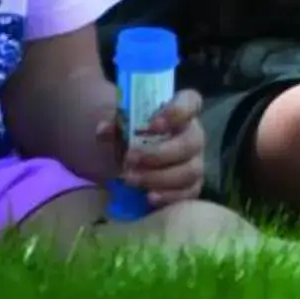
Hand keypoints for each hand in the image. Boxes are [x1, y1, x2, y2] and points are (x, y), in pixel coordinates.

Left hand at [94, 88, 207, 209]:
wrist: (134, 161)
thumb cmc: (134, 136)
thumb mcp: (123, 126)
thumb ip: (115, 125)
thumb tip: (104, 130)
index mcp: (181, 111)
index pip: (190, 101)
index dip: (177, 111)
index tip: (152, 125)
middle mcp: (194, 134)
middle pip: (190, 142)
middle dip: (159, 153)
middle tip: (130, 159)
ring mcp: (196, 161)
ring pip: (190, 170)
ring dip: (159, 177)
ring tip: (131, 179)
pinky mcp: (192, 185)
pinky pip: (189, 193)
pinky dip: (169, 196)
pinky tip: (148, 197)